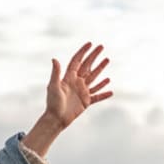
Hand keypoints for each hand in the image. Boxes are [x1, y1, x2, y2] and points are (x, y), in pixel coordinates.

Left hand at [22, 42, 112, 156]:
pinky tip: (111, 91)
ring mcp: (82, 92)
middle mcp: (76, 83)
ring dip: (100, 69)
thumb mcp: (53, 86)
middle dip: (94, 56)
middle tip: (101, 46)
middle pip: (87, 66)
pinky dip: (104, 94)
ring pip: (94, 78)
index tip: (90, 44)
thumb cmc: (53, 103)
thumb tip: (54, 59)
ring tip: (107, 60)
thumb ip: (56, 73)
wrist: (56, 119)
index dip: (83, 52)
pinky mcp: (86, 102)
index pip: (77, 61)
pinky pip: (97, 96)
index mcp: (69, 78)